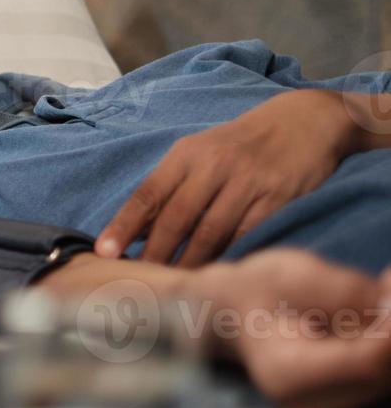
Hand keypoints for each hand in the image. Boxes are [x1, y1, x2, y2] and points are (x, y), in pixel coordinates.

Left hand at [98, 90, 352, 266]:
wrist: (303, 122)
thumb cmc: (239, 146)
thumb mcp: (201, 153)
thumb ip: (172, 187)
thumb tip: (136, 232)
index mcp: (186, 154)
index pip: (147, 193)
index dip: (124, 225)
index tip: (104, 252)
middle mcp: (213, 165)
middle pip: (176, 217)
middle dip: (154, 252)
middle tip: (140, 281)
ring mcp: (246, 181)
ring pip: (210, 231)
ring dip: (189, 262)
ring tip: (173, 285)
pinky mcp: (276, 197)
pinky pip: (246, 235)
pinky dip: (227, 257)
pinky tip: (214, 274)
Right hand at [175, 250, 390, 407]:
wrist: (227, 317)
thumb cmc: (254, 291)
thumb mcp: (294, 275)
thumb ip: (349, 291)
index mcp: (289, 374)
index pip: (368, 361)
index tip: (389, 284)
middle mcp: (311, 404)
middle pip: (383, 372)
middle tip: (386, 280)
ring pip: (386, 374)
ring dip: (389, 333)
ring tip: (379, 290)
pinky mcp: (343, 403)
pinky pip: (380, 375)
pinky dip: (384, 343)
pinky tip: (376, 312)